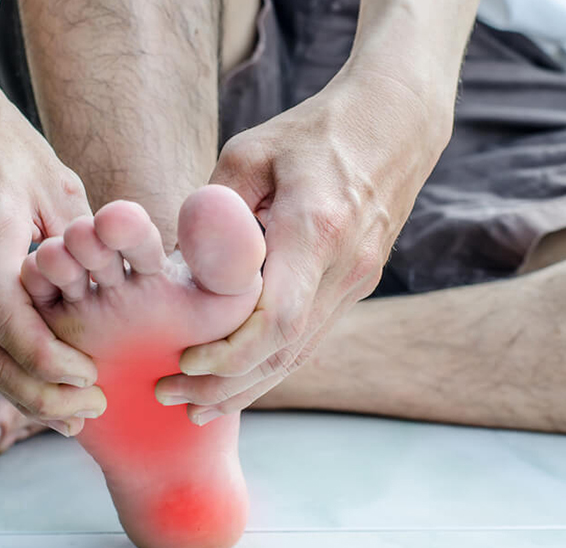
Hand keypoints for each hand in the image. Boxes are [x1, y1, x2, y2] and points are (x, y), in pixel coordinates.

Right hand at [0, 64, 105, 433]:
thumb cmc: (4, 143)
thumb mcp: (56, 182)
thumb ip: (78, 240)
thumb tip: (108, 290)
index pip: (5, 318)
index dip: (47, 359)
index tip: (89, 377)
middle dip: (35, 394)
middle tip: (84, 414)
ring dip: (19, 390)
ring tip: (66, 413)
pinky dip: (3, 364)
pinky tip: (36, 379)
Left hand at [156, 63, 451, 423]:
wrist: (394, 124)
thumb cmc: (314, 131)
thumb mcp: (250, 154)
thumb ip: (213, 211)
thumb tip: (173, 263)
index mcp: (315, 230)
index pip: (276, 319)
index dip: (228, 353)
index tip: (183, 361)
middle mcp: (343, 267)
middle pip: (284, 352)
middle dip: (225, 384)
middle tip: (171, 397)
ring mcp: (357, 281)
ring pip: (300, 354)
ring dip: (248, 386)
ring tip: (200, 406)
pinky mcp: (357, 284)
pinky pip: (312, 337)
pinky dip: (272, 364)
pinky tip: (241, 378)